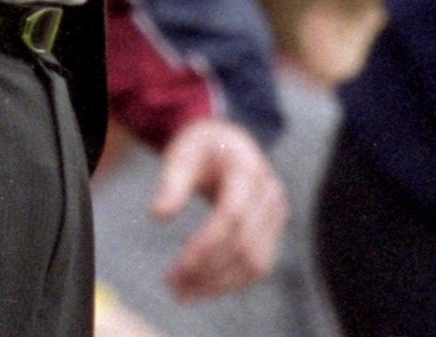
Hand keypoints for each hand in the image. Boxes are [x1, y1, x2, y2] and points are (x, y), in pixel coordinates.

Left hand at [149, 118, 286, 299]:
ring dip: (219, 284)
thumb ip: (172, 182)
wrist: (228, 143)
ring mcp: (276, 214)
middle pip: (244, 245)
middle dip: (208, 271)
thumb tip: (158, 214)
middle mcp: (269, 193)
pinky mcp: (273, 232)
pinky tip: (201, 287)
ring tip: (183, 292)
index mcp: (247, 168)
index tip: (179, 267)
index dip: (207, 245)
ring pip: (255, 263)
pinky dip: (230, 282)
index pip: (232, 215)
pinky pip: (258, 266)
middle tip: (172, 285)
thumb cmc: (201, 148)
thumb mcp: (182, 153)